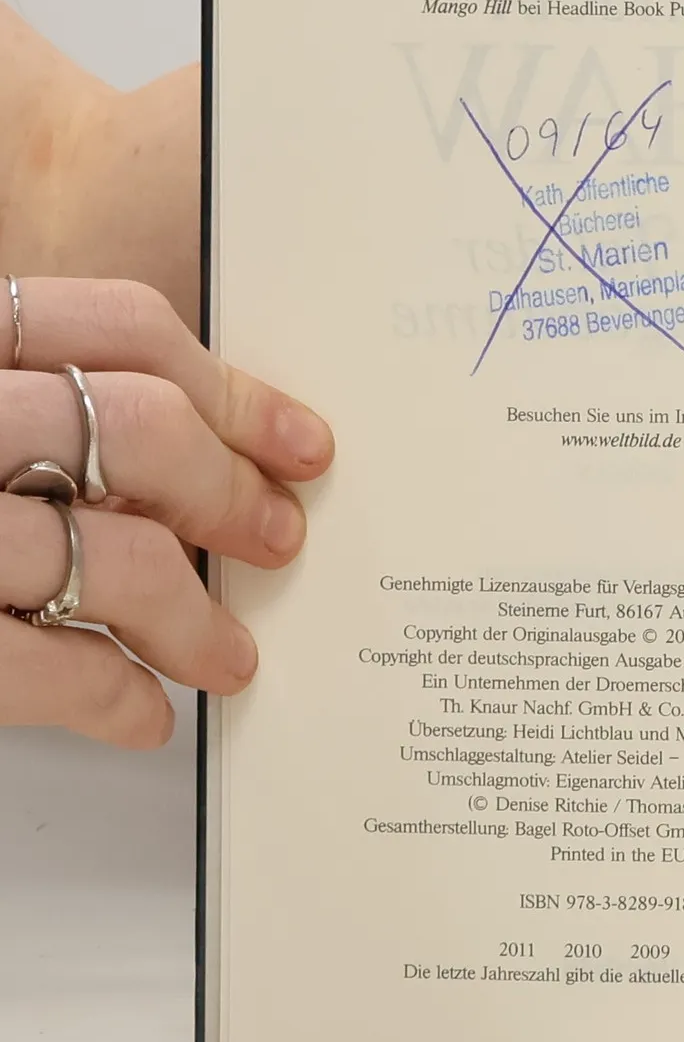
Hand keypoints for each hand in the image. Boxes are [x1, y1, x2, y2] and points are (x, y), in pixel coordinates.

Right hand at [0, 279, 332, 746]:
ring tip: (227, 654)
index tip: (297, 440)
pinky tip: (138, 713)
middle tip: (276, 539)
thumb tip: (186, 452)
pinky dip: (113, 696)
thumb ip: (20, 408)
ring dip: (195, 618)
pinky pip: (41, 663)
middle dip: (230, 492)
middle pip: (134, 428)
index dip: (229, 386)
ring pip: (111, 553)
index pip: (112, 327)